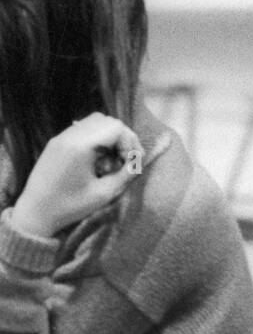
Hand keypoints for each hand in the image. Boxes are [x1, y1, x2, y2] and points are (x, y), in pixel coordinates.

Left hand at [10, 113, 141, 238]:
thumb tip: (138, 162)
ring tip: (110, 158)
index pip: (116, 127)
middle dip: (121, 137)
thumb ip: (125, 175)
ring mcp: (61, 136)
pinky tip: (95, 157)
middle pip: (107, 120)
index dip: (130, 142)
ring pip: (94, 121)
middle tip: (123, 159)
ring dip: (108, 135)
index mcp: (81, 146)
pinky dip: (95, 137)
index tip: (130, 162)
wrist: (34, 213)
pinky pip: (81, 128)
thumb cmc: (69, 207)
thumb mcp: (103, 194)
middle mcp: (70, 135)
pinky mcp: (56, 141)